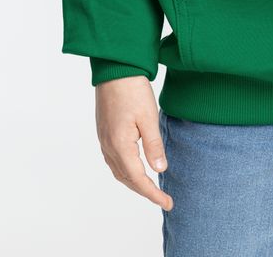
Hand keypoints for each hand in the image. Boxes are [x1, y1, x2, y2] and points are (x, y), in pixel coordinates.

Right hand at [94, 76, 173, 210]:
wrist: (115, 69)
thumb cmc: (132, 89)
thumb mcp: (149, 117)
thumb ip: (154, 145)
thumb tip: (160, 171)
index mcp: (120, 145)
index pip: (138, 179)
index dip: (153, 194)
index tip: (168, 203)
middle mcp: (109, 146)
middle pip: (127, 179)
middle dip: (145, 191)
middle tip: (163, 199)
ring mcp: (104, 140)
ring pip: (119, 171)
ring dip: (134, 183)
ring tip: (151, 188)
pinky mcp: (104, 132)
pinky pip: (114, 161)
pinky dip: (126, 171)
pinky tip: (136, 168)